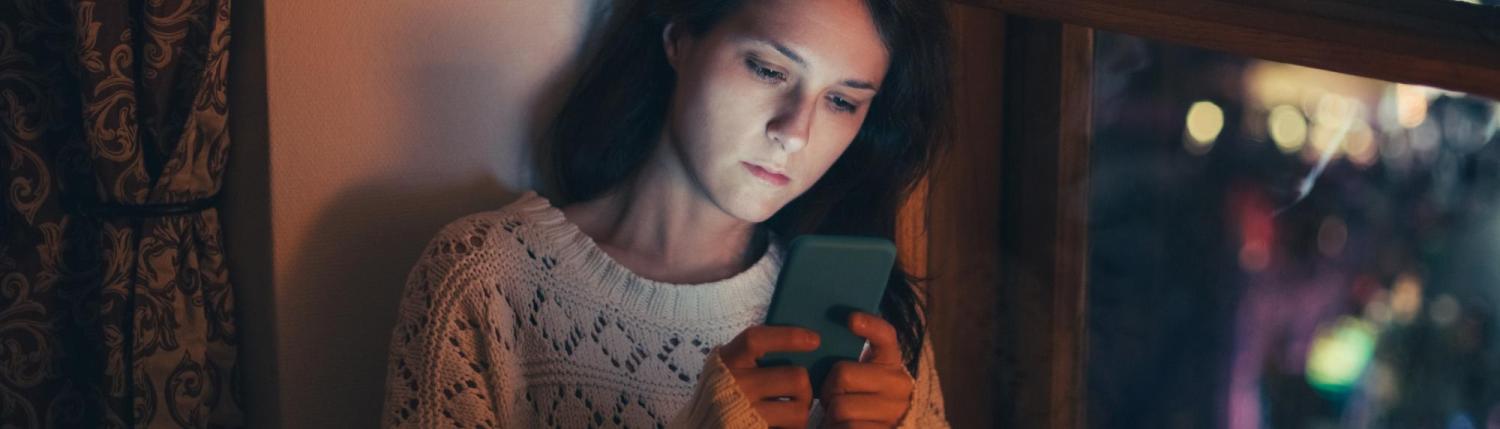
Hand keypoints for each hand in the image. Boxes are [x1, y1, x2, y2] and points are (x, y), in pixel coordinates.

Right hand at [719, 325, 821, 428]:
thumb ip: (749, 357)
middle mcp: (733, 386)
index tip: (815, 340)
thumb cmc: (720, 395)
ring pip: (799, 410)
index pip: (756, 340)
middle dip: (805, 389)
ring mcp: (743, 414)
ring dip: (800, 414)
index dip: (789, 336)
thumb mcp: (725, 368)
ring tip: (788, 416)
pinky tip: (780, 426)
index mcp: (726, 362)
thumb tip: (801, 344)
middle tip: (799, 396)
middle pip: (795, 378)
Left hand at [819, 312, 912, 428]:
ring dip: (832, 415)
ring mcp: (895, 410)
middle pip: (842, 374)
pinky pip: (848, 427)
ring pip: (840, 406)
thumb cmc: (859, 402)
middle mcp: (899, 384)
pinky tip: (844, 428)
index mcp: (891, 363)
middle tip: (834, 399)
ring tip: (841, 418)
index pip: (885, 336)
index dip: (869, 325)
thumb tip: (829, 330)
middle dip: (829, 389)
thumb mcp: (859, 377)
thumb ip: (851, 358)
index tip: (852, 319)